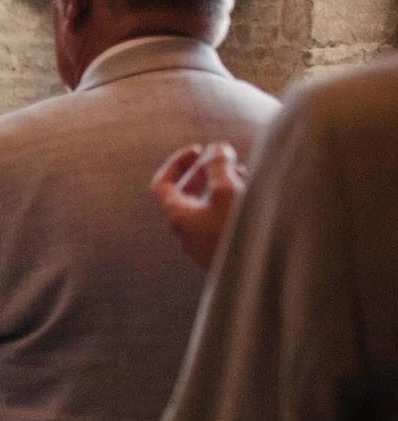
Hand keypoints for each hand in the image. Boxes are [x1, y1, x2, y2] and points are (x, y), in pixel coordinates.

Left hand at [152, 141, 246, 268]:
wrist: (258, 272)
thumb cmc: (238, 230)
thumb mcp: (227, 190)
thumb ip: (218, 165)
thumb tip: (215, 148)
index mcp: (178, 216)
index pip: (162, 184)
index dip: (178, 162)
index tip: (199, 149)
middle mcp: (186, 231)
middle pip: (185, 194)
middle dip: (204, 172)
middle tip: (224, 159)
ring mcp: (203, 243)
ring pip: (206, 206)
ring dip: (220, 185)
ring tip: (242, 172)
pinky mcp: (222, 250)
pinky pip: (219, 220)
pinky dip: (229, 202)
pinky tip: (250, 195)